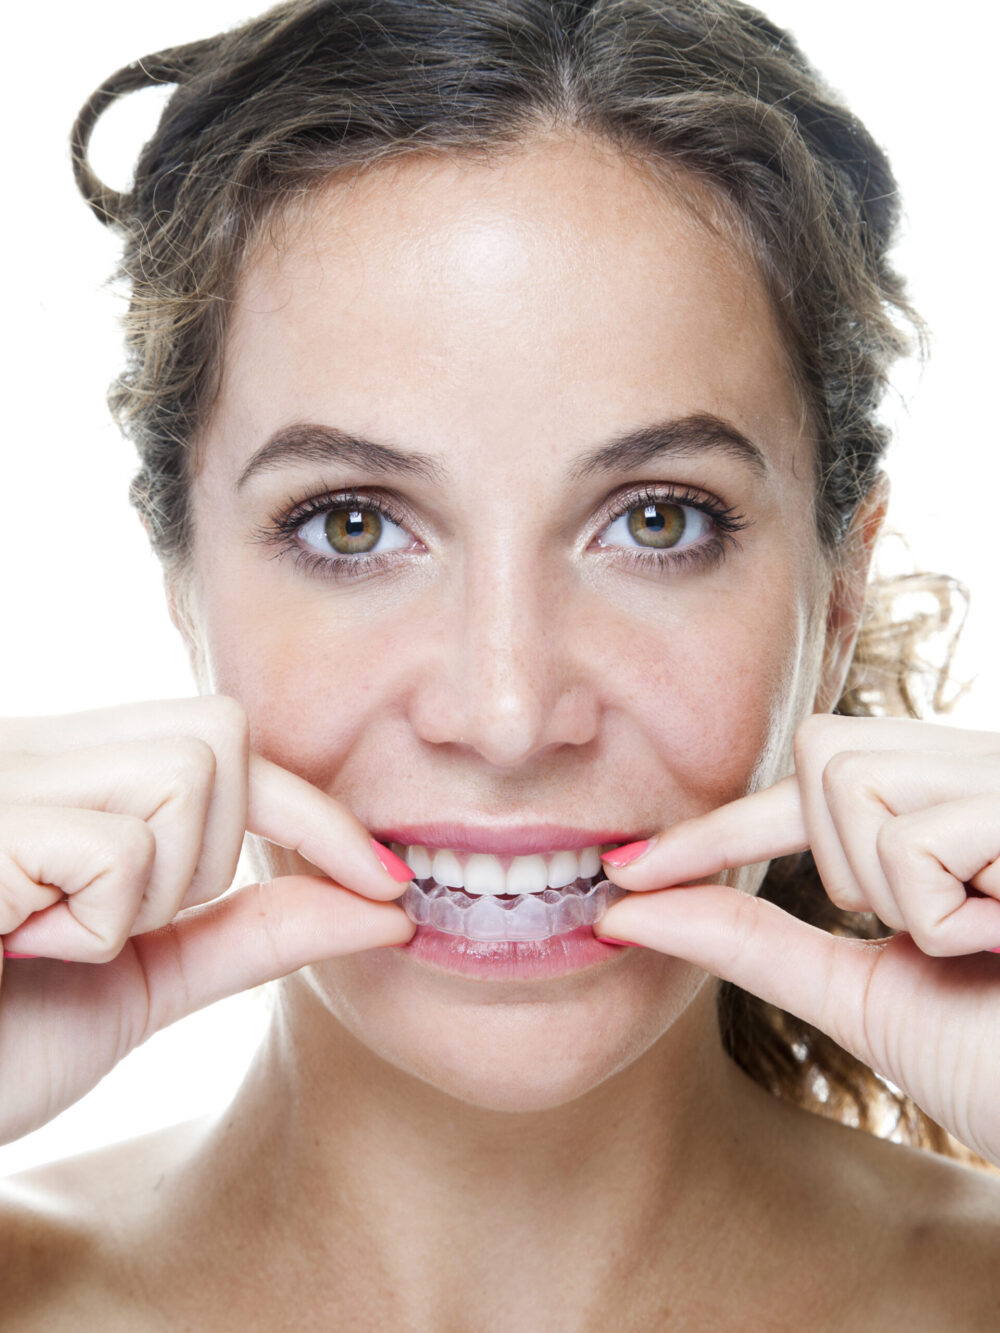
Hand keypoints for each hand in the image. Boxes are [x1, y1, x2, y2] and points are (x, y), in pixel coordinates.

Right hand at [0, 697, 413, 1144]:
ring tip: (52, 938)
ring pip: (185, 776)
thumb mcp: (146, 979)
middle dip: (209, 854)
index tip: (387, 880)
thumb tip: (386, 904)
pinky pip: (117, 847)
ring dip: (149, 893)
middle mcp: (26, 744)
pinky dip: (97, 925)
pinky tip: (16, 943)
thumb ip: (254, 932)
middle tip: (113, 928)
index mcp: (65, 770)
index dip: (315, 811)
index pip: (227, 740)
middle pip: (220, 738)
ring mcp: (0, 772)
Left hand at [596, 714, 999, 1163]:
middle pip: (822, 749)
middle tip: (923, 929)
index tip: (619, 869)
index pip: (806, 784)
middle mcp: (987, 767)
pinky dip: (941, 917)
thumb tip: (628, 908)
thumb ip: (759, 943)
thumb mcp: (865, 993)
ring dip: (893, 893)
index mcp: (949, 804)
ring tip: (981, 937)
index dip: (712, 828)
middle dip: (835, 856)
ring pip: (854, 780)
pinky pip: (916, 837)